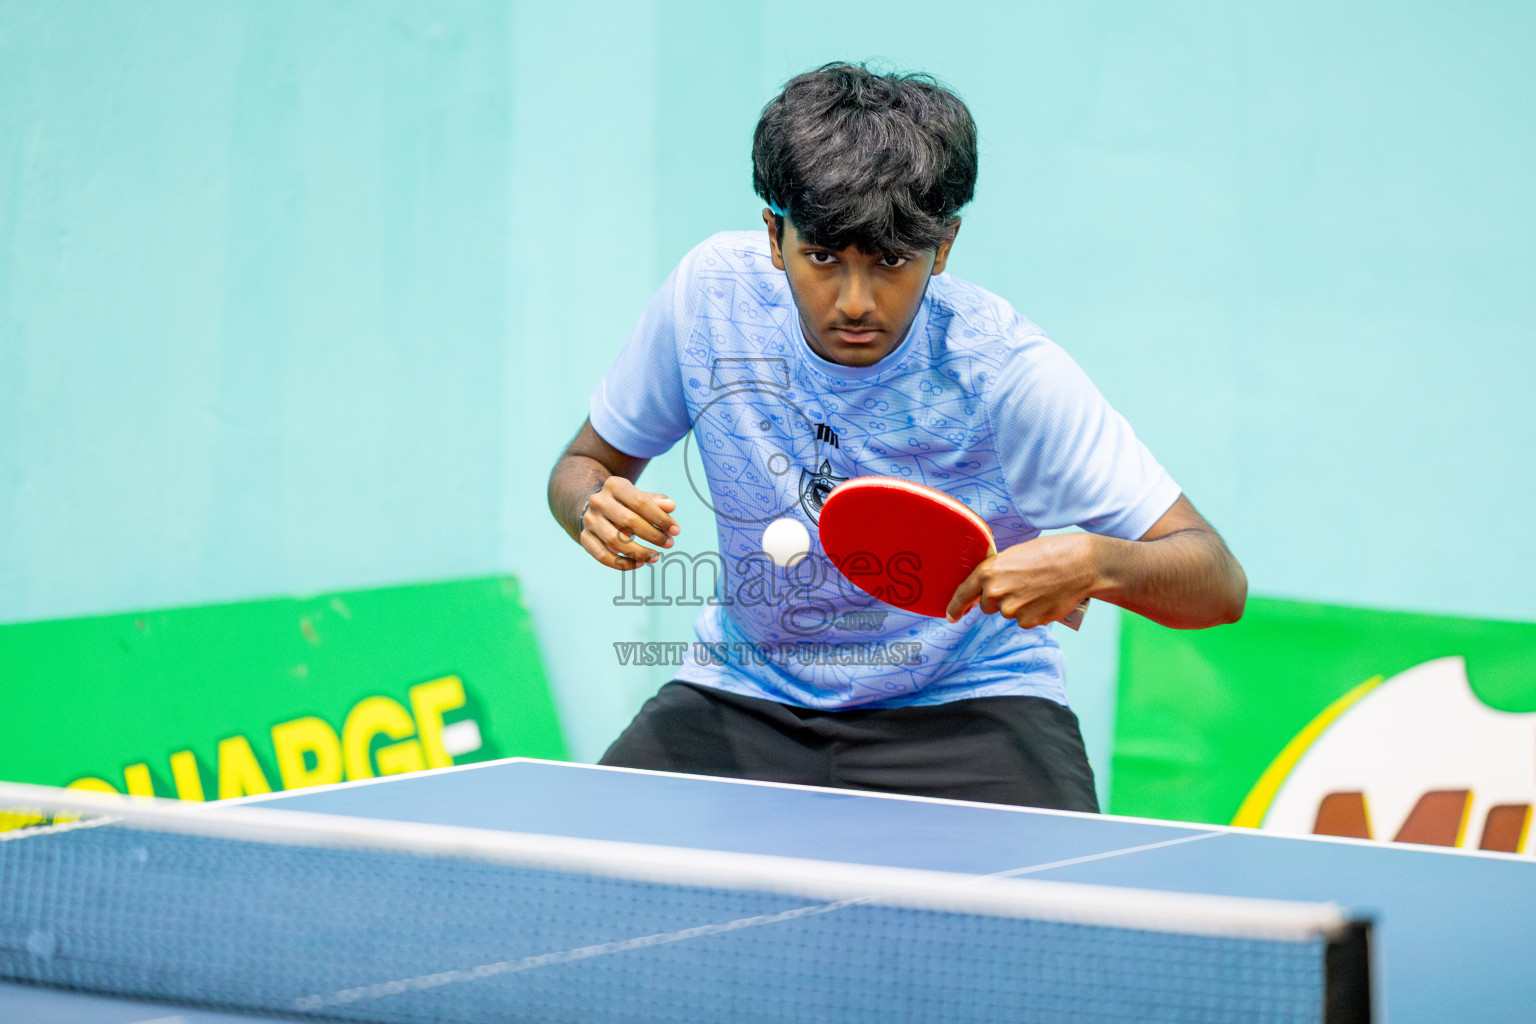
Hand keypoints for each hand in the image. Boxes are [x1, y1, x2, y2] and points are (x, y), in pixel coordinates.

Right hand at [577, 476, 680, 570]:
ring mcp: (589, 520)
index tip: (676, 531)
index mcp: (614, 485)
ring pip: (614, 541)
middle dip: (652, 535)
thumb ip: (656, 502)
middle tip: (669, 544)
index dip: (660, 517)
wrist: (594, 507)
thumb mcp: (640, 497)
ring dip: (638, 552)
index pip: (640, 502)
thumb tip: (671, 506)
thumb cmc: (625, 503)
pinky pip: (602, 555)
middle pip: (628, 521)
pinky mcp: (585, 538)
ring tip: (655, 557)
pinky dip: (621, 563)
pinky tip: (639, 564)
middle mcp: (598, 501)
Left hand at [946, 533, 1100, 627]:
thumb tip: (988, 589)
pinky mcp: (1028, 621)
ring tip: (1038, 588)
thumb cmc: (1050, 553)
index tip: (952, 616)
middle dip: (1000, 599)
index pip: (964, 593)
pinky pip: (1024, 622)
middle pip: (988, 605)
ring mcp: (1012, 609)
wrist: (1081, 564)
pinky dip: (1033, 614)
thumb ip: (997, 573)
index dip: (956, 607)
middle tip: (1022, 584)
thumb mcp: (1015, 556)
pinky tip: (1045, 599)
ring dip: (1019, 606)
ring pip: (1008, 613)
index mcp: (989, 571)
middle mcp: (995, 592)